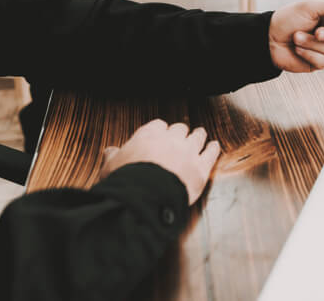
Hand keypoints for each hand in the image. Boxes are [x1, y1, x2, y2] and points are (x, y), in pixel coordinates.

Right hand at [99, 119, 219, 204]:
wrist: (144, 198)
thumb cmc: (125, 182)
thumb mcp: (110, 167)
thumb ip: (113, 156)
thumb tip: (110, 151)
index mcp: (148, 136)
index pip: (158, 125)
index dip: (160, 131)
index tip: (161, 134)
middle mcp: (170, 139)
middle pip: (179, 129)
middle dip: (180, 132)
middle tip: (181, 136)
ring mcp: (188, 152)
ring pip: (197, 137)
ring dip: (198, 135)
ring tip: (200, 135)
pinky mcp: (201, 168)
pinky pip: (211, 153)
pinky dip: (213, 148)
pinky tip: (214, 146)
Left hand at [269, 0, 323, 71]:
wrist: (267, 38)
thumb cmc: (287, 19)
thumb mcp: (312, 7)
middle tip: (315, 31)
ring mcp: (322, 49)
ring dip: (312, 44)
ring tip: (296, 38)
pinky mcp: (315, 63)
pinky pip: (323, 62)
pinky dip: (309, 55)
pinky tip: (297, 50)